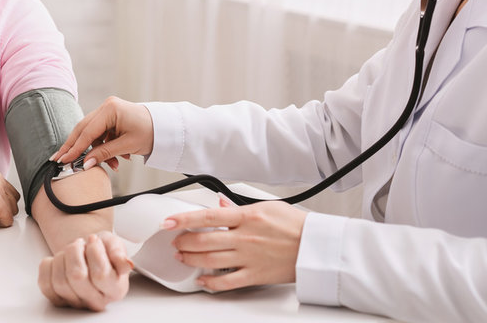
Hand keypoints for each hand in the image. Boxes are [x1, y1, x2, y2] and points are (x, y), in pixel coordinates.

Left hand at [38, 231, 132, 310]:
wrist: (85, 254)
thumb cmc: (101, 251)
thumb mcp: (113, 245)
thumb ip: (120, 253)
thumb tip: (126, 264)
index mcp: (116, 289)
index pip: (100, 274)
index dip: (94, 252)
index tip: (94, 241)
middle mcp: (96, 301)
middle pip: (77, 277)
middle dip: (75, 252)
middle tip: (80, 244)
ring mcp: (76, 302)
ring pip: (60, 281)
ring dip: (62, 257)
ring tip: (70, 252)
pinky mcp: (57, 300)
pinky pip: (45, 283)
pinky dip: (48, 266)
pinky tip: (59, 261)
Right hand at [51, 96, 152, 171]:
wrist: (165, 128)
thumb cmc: (151, 133)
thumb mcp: (127, 146)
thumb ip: (104, 153)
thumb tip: (85, 163)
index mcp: (110, 109)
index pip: (87, 132)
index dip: (75, 148)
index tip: (64, 159)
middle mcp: (107, 107)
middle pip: (84, 130)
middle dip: (75, 147)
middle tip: (61, 160)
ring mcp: (108, 112)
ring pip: (92, 135)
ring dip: (98, 152)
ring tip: (113, 164)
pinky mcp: (111, 118)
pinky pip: (101, 135)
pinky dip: (105, 148)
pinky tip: (118, 158)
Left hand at [163, 201, 306, 290]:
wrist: (317, 246)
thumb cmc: (296, 225)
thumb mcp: (267, 206)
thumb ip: (238, 207)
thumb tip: (219, 204)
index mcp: (247, 217)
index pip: (206, 217)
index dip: (183, 219)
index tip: (168, 222)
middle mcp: (244, 238)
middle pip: (203, 241)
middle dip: (183, 242)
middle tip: (175, 242)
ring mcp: (248, 258)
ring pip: (210, 260)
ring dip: (191, 259)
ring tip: (182, 257)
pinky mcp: (255, 275)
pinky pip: (226, 282)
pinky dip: (210, 283)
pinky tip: (201, 279)